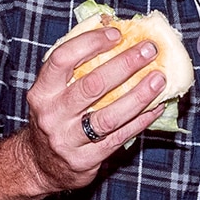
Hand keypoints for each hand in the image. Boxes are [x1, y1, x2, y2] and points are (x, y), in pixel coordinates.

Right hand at [19, 25, 166, 193]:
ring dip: (139, 95)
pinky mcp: (85, 159)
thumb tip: (114, 35)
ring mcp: (68, 140)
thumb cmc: (55, 118)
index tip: (117, 34)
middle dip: (124, 65)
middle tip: (149, 51)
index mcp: (42, 91)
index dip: (90, 43)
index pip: (62, 59)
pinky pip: (119, 138)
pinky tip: (156, 107)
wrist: (40, 164)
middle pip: (92, 86)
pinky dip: (140, 121)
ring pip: (109, 116)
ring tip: (159, 79)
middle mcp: (52, 115)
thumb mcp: (52, 92)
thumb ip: (75, 69)